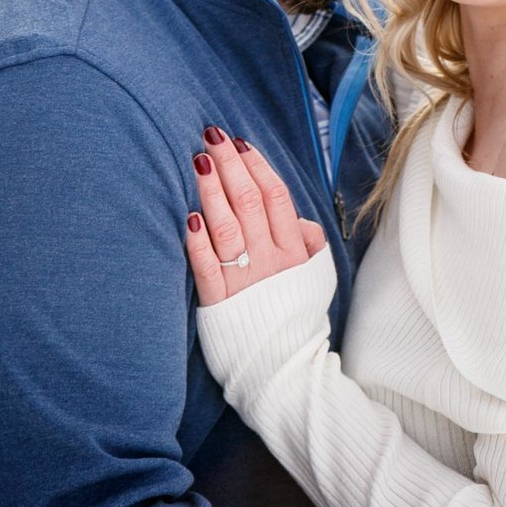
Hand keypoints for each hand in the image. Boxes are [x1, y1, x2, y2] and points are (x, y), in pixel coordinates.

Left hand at [186, 128, 325, 305]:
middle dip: (229, 165)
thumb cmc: (295, 318)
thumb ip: (310, 244)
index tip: (240, 142)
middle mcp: (270, 262)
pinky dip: (197, 241)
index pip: (276, 197)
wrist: (284, 371)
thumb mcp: (316, 278)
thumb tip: (300, 220)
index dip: (257, 166)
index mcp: (293, 252)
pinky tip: (189, 216)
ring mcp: (244, 282)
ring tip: (198, 161)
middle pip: (249, 202)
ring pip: (227, 226)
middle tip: (212, 136)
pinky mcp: (218, 304)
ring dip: (211, 190)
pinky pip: (206, 266)